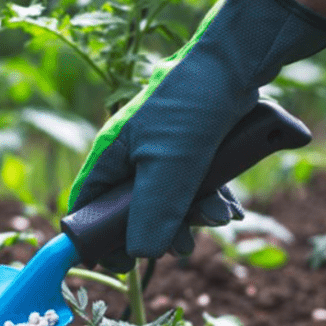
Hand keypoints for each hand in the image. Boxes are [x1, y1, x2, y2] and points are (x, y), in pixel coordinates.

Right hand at [69, 0, 325, 271]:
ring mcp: (163, 153)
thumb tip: (140, 254)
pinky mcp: (193, 149)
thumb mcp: (170, 165)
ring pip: (170, 202)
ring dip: (195, 216)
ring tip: (220, 217)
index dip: (98, 238)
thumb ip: (153, 212)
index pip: (87, 207)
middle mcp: (132, 156)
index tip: (121, 263)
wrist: (238, 62)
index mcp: (111, 156)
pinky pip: (196, 187)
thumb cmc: (191, 105)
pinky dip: (212, 201)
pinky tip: (231, 209)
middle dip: (162, 230)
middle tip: (184, 244)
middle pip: (133, 212)